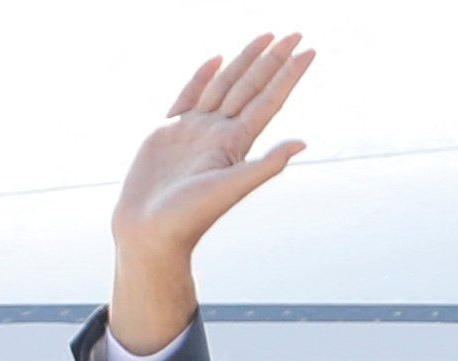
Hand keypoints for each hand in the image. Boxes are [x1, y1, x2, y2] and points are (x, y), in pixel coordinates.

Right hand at [110, 33, 313, 358]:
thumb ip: (265, 164)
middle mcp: (220, 133)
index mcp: (236, 143)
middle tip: (295, 33)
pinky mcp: (170, 131)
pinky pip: (190, 95)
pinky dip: (204, 77)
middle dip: (273, 59)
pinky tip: (217, 61)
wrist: (149, 231)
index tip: (309, 50)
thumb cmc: (189, 216)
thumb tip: (302, 143)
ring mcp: (196, 130)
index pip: (269, 100)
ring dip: (246, 61)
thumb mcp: (230, 188)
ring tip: (265, 37)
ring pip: (226, 85)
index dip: (289, 74)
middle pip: (252, 86)